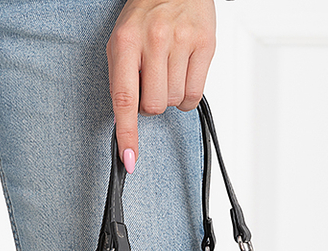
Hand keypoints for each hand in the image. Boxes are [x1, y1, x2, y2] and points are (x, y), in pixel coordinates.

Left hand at [107, 0, 215, 172]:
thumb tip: (126, 122)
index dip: (127, 134)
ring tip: (168, 70)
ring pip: (175, 102)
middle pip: (154, 107)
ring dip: (170, 96)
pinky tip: (183, 74)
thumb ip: (122, 79)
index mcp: (125, 41)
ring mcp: (182, 41)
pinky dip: (187, 95)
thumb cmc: (146, 14)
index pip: (124, 98)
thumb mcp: (122, 41)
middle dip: (151, 104)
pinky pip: (194, 95)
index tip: (129, 159)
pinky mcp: (205, 44)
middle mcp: (153, 40)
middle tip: (152, 81)